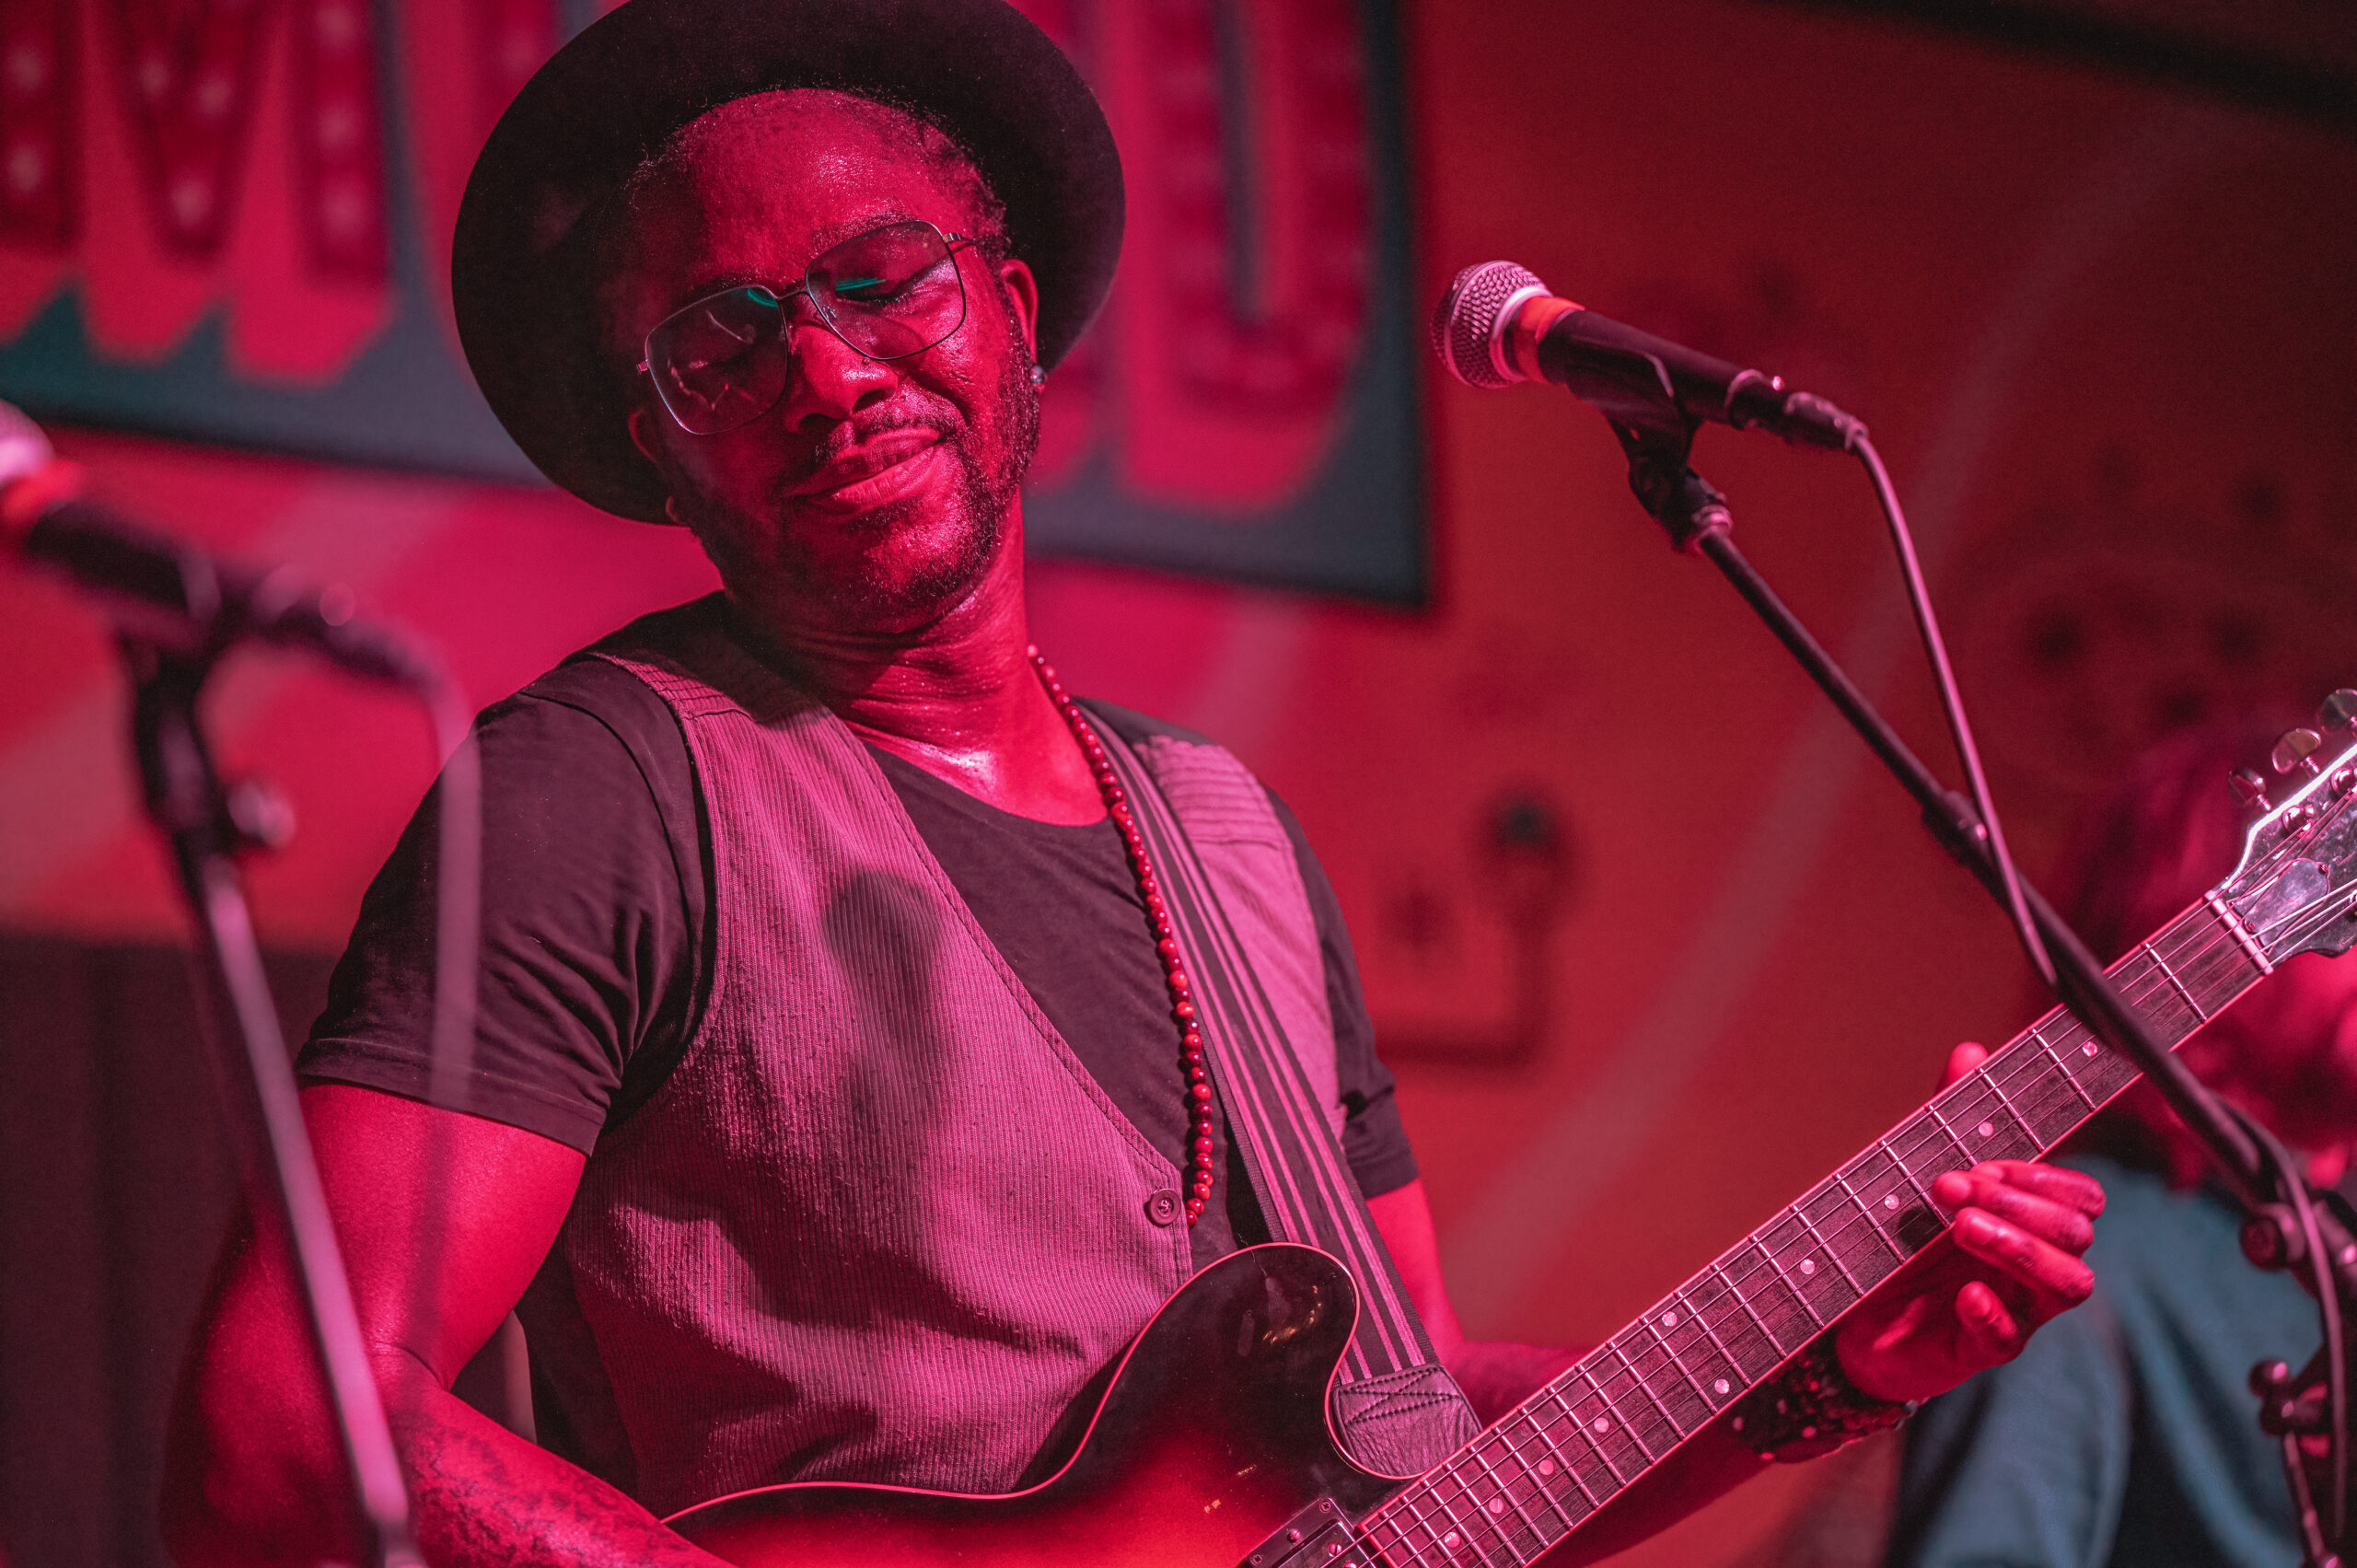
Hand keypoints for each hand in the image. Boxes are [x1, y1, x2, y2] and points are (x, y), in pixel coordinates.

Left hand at [1829, 1042, 2104, 1403]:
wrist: (1848, 1313)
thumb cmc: (1900, 1241)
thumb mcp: (1919, 1171)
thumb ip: (1950, 1118)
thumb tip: (1971, 1051)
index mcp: (2028, 1221)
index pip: (2081, 1197)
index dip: (2044, 1178)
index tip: (1983, 1165)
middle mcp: (2034, 1265)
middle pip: (2079, 1234)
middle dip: (2020, 1204)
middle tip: (1952, 1190)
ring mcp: (2015, 1309)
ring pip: (2070, 1285)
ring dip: (2020, 1249)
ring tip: (1962, 1227)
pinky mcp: (1980, 1349)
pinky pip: (2011, 1339)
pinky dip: (1993, 1312)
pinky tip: (1965, 1292)